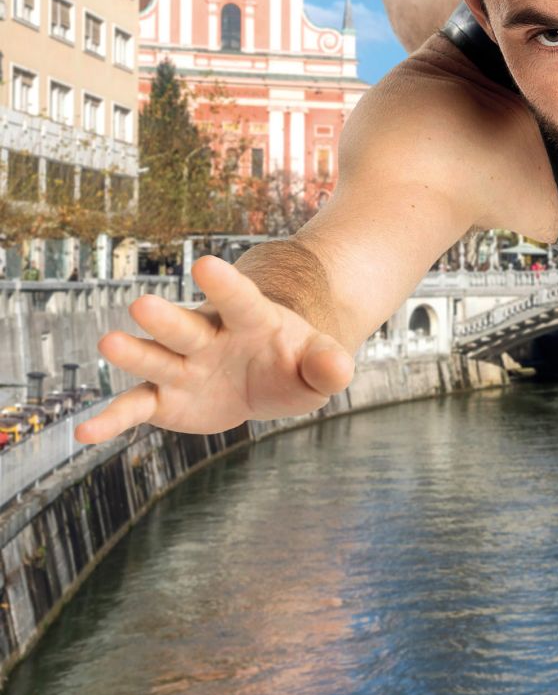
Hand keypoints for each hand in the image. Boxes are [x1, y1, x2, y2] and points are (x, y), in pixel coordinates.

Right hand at [75, 254, 354, 444]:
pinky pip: (135, 408)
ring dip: (134, 353)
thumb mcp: (320, 365)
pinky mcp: (164, 398)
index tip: (205, 262)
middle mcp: (209, 338)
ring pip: (155, 358)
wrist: (269, 380)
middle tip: (141, 304)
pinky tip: (83, 432)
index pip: (240, 299)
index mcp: (251, 320)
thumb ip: (328, 364)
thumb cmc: (295, 363)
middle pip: (186, 325)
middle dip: (166, 317)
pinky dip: (111, 420)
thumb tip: (338, 367)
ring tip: (110, 343)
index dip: (225, 284)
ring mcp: (183, 366)